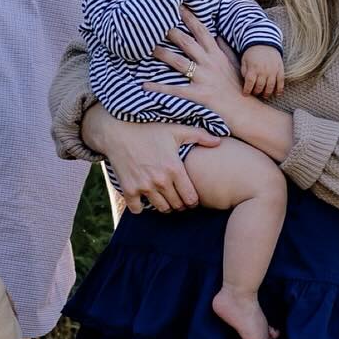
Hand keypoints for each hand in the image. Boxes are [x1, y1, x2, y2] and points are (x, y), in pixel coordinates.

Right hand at [84, 110, 221, 212]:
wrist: (118, 130)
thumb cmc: (149, 128)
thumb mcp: (176, 129)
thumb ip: (200, 135)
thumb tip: (220, 141)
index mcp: (174, 168)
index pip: (191, 198)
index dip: (193, 201)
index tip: (191, 198)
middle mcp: (160, 180)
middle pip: (177, 206)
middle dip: (180, 204)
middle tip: (179, 199)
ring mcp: (144, 186)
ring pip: (161, 209)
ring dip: (165, 207)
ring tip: (165, 199)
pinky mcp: (129, 189)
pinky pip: (138, 209)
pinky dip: (141, 207)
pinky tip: (144, 199)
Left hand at [145, 6, 245, 123]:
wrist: (247, 111)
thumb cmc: (241, 89)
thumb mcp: (236, 65)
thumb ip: (226, 50)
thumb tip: (219, 36)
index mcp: (217, 55)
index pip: (202, 31)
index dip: (190, 18)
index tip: (179, 6)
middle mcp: (209, 63)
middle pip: (187, 42)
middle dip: (171, 31)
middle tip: (155, 20)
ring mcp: (204, 78)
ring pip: (179, 62)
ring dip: (161, 53)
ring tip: (146, 47)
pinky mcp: (198, 95)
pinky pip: (175, 90)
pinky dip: (159, 88)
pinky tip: (144, 85)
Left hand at [240, 43, 284, 98]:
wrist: (264, 43)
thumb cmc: (252, 54)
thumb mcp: (244, 61)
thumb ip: (244, 72)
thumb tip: (246, 83)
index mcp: (253, 68)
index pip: (249, 83)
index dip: (247, 90)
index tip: (245, 94)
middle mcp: (263, 70)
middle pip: (260, 86)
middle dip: (256, 92)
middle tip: (255, 93)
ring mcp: (273, 70)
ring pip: (270, 86)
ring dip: (267, 93)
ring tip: (264, 95)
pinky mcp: (280, 70)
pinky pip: (281, 82)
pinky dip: (279, 89)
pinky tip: (277, 94)